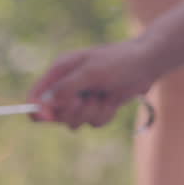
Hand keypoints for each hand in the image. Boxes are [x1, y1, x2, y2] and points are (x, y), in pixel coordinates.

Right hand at [27, 39, 159, 129]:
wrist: (147, 63)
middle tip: (84, 99)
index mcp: (60, 72)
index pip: (36, 95)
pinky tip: (112, 100)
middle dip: (72, 111)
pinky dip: (104, 115)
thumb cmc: (119, 61)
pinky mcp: (96, 107)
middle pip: (54, 115)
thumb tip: (46, 104)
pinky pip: (92, 123)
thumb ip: (66, 88)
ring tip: (103, 96)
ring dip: (91, 113)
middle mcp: (67, 86)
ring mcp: (81, 98)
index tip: (47, 118)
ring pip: (74, 122)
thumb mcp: (91, 72)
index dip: (37, 109)